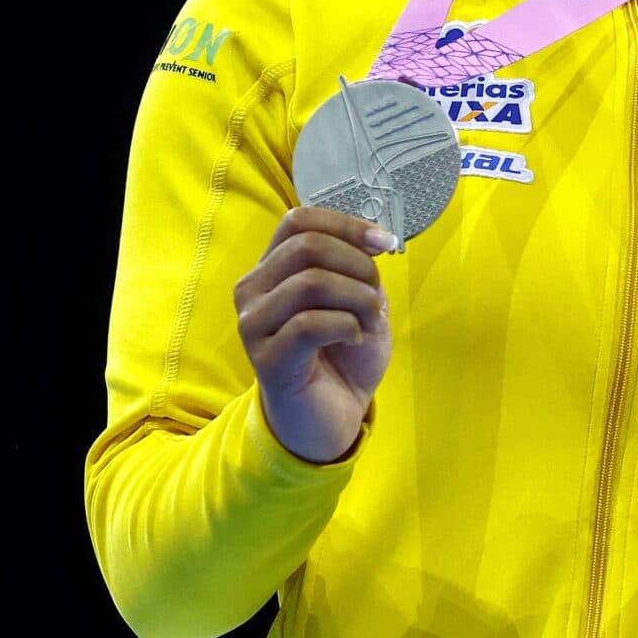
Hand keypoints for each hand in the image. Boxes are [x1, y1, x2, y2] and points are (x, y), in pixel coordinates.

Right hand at [234, 207, 395, 463]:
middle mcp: (252, 290)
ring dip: (358, 300)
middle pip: (307, 246)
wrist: (330, 417)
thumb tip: (373, 240)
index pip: (299, 220)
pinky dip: (347, 326)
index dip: (347, 224)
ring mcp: (253, 324)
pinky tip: (356, 340)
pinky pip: (309, 324)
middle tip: (377, 298)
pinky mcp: (265, 359)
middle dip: (358, 266)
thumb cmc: (342, 356)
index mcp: (273, 268)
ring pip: (310, 282)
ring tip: (370, 323)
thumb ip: (358, 268)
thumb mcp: (358, 301)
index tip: (384, 244)